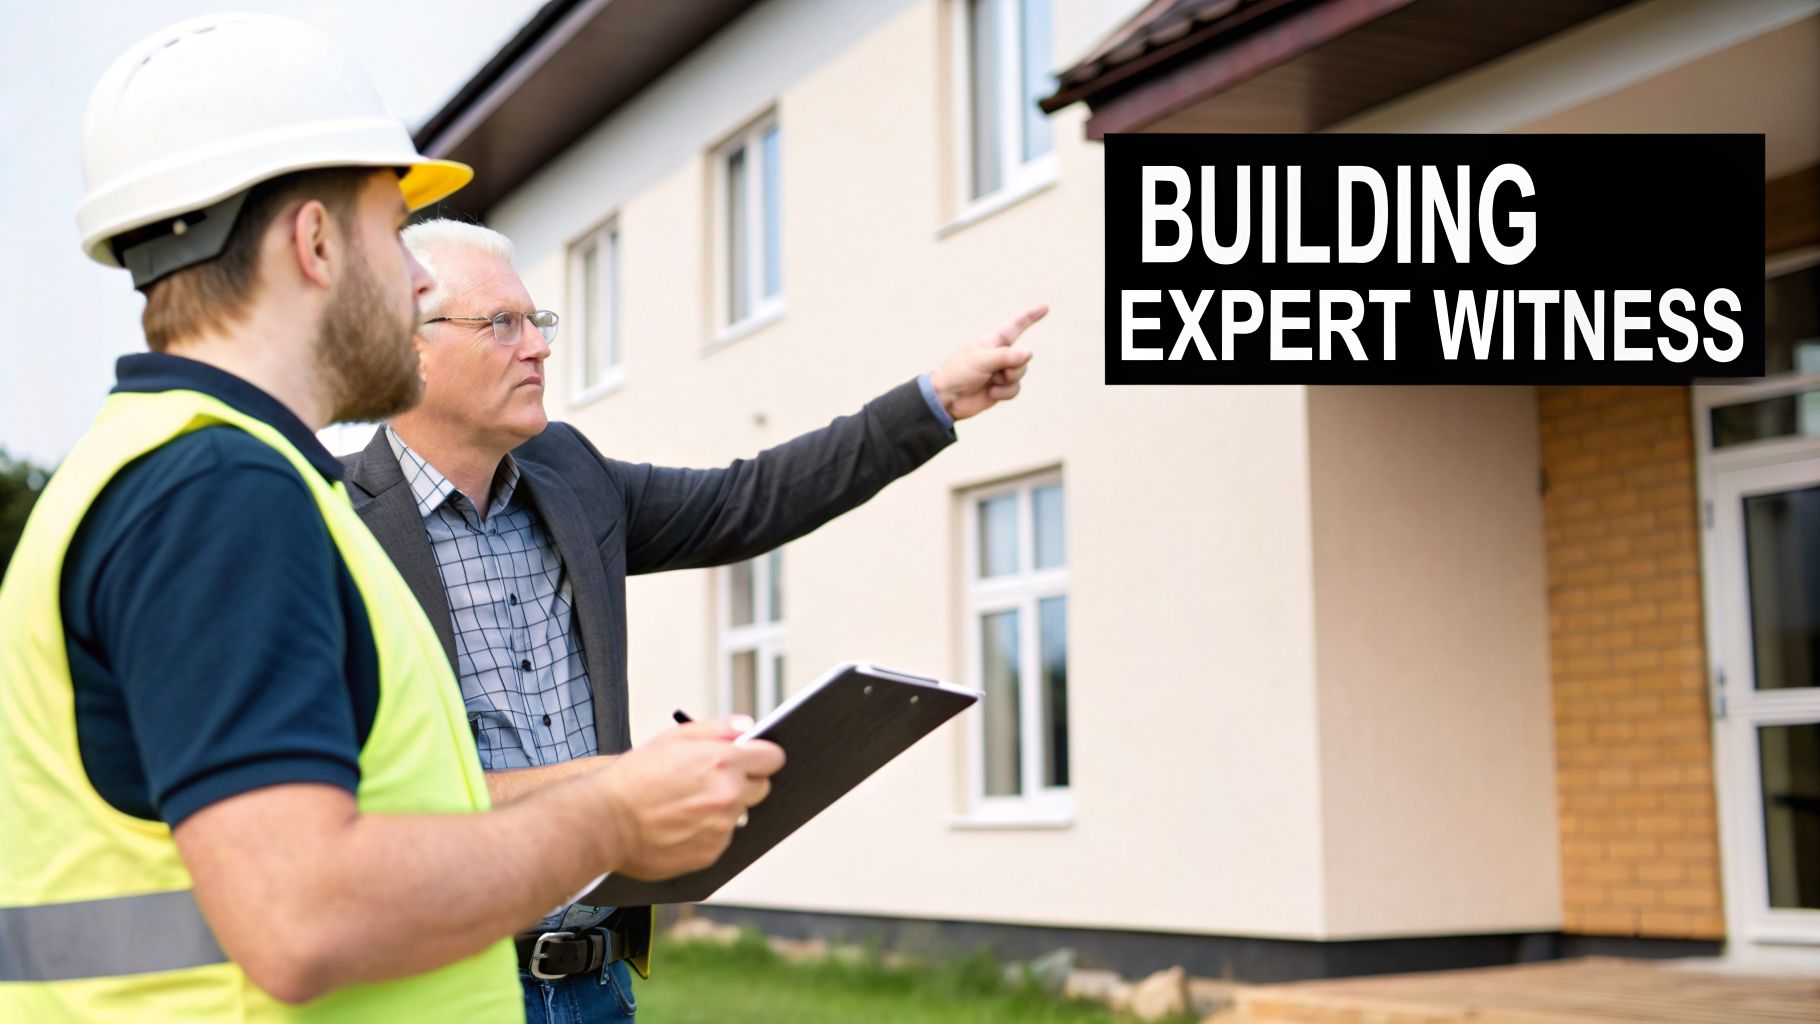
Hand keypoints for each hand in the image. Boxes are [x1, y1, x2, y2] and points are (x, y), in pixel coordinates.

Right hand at [591, 717, 784, 879]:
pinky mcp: (710, 853)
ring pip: (738, 813)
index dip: (760, 756)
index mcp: (723, 762)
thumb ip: (717, 728)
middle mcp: (727, 795)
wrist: (604, 821)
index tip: (752, 758)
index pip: (772, 758)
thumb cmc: (634, 777)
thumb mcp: (673, 738)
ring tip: (686, 804)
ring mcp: (721, 828)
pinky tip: (680, 824)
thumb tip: (746, 726)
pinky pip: (721, 837)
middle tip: (711, 780)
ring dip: (722, 808)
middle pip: (761, 787)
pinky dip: (707, 831)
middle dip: (743, 781)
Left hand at [930, 304, 1047, 421]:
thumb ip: (1006, 356)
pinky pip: (1015, 389)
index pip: (1016, 325)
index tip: (1045, 306)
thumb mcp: (981, 360)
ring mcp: (1001, 371)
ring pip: (1021, 374)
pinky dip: (1004, 393)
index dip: (1031, 316)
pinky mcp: (1001, 388)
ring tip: (990, 382)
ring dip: (1007, 381)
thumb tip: (1029, 353)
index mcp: (993, 341)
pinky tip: (990, 393)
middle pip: (1023, 357)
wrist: (947, 398)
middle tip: (996, 372)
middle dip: (1013, 367)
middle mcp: (1000, 355)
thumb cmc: (958, 372)